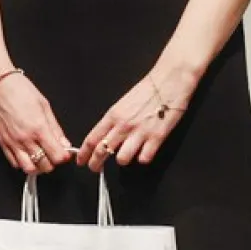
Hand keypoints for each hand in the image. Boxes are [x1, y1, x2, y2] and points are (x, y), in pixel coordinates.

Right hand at [0, 72, 71, 174]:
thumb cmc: (19, 90)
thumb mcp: (44, 105)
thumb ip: (55, 128)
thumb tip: (64, 143)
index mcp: (39, 128)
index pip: (57, 156)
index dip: (64, 156)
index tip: (64, 152)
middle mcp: (25, 139)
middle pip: (45, 166)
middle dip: (52, 162)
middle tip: (52, 153)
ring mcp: (13, 143)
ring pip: (29, 169)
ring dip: (37, 166)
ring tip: (40, 156)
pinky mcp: (2, 143)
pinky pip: (14, 163)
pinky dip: (22, 162)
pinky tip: (26, 154)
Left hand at [75, 70, 190, 173]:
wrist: (169, 81)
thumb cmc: (147, 90)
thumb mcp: (123, 103)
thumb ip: (113, 121)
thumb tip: (104, 136)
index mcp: (113, 115)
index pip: (92, 139)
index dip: (84, 154)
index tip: (80, 161)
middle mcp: (124, 125)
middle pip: (102, 152)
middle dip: (96, 164)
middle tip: (95, 168)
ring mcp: (140, 132)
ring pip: (122, 159)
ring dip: (123, 159)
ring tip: (126, 155)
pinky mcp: (157, 138)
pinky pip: (144, 158)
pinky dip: (143, 158)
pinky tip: (144, 152)